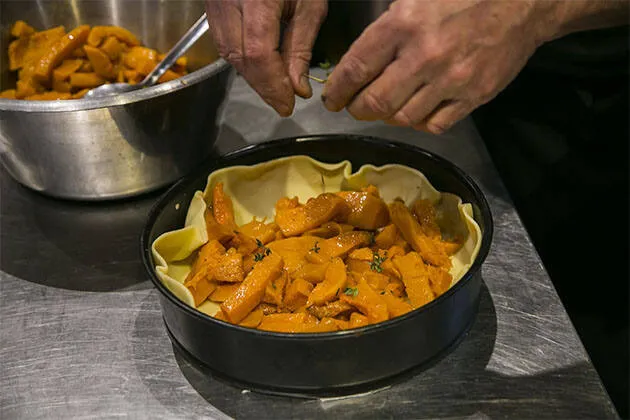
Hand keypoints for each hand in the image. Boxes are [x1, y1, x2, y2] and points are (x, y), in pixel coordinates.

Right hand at [205, 0, 326, 116]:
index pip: (258, 55)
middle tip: (283, 100)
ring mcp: (215, 3)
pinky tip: (259, 66)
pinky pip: (223, 40)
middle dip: (262, 85)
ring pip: (227, 52)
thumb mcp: (308, 5)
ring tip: (274, 87)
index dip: (272, 86)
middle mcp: (228, 1)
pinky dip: (241, 59)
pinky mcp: (211, 5)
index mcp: (257, 0)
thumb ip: (300, 48)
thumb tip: (297, 87)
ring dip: (251, 75)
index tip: (288, 104)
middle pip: (239, 58)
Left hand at [322, 0, 555, 132]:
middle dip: (357, 109)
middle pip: (375, 102)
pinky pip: (433, 125)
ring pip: (402, 117)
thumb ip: (384, 31)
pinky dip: (418, 122)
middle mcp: (424, 55)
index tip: (332, 99)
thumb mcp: (414, 0)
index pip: (356, 68)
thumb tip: (355, 67)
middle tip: (355, 106)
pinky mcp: (472, 97)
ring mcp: (450, 80)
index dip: (337, 90)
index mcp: (403, 25)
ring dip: (387, 116)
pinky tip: (416, 110)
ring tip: (387, 105)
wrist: (521, 5)